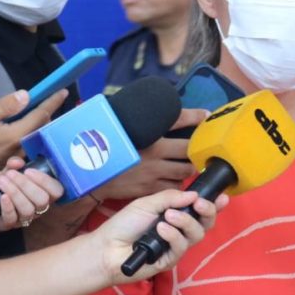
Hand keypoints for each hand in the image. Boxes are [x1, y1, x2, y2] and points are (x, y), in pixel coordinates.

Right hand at [0, 89, 68, 193]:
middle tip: (50, 100)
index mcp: (16, 136)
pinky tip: (24, 130)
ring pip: (36, 139)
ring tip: (39, 112)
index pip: (41, 115)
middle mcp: (22, 150)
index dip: (52, 102)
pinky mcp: (13, 165)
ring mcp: (18, 160)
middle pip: (42, 128)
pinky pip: (28, 147)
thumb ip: (6, 107)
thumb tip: (26, 95)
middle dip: (48, 113)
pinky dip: (30, 135)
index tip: (63, 91)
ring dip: (40, 125)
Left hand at [0, 156, 64, 233]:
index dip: (46, 181)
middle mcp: (38, 208)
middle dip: (26, 184)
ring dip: (14, 192)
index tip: (29, 171)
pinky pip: (12, 218)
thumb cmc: (4, 188)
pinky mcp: (9, 224)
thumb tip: (17, 162)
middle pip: (42, 200)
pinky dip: (8, 206)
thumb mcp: (9, 173)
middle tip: (11, 174)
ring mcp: (25, 218)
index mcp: (45, 194)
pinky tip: (2, 196)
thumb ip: (13, 165)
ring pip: (28, 209)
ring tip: (2, 180)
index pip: (57, 190)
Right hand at [91, 109, 205, 200]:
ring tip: (187, 163)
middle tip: (197, 148)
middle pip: (189, 150)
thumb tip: (157, 105)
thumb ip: (141, 115)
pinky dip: (177, 182)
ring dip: (188, 167)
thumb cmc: (106, 145)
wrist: (88, 172)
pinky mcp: (149, 189)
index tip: (205, 115)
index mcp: (146, 132)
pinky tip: (174, 178)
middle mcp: (153, 152)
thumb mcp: (121, 123)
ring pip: (185, 171)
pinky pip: (173, 187)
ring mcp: (153, 172)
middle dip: (195, 149)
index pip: (179, 119)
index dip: (196, 116)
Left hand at [93, 188, 228, 281]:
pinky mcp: (170, 260)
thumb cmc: (124, 225)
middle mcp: (179, 230)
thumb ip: (170, 198)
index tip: (223, 196)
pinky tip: (160, 230)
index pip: (199, 210)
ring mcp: (175, 246)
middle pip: (205, 223)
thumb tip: (194, 194)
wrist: (107, 248)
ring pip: (197, 234)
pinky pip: (181, 246)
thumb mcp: (146, 203)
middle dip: (207, 212)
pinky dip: (173, 235)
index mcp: (175, 214)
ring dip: (186, 222)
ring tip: (168, 216)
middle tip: (200, 204)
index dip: (214, 204)